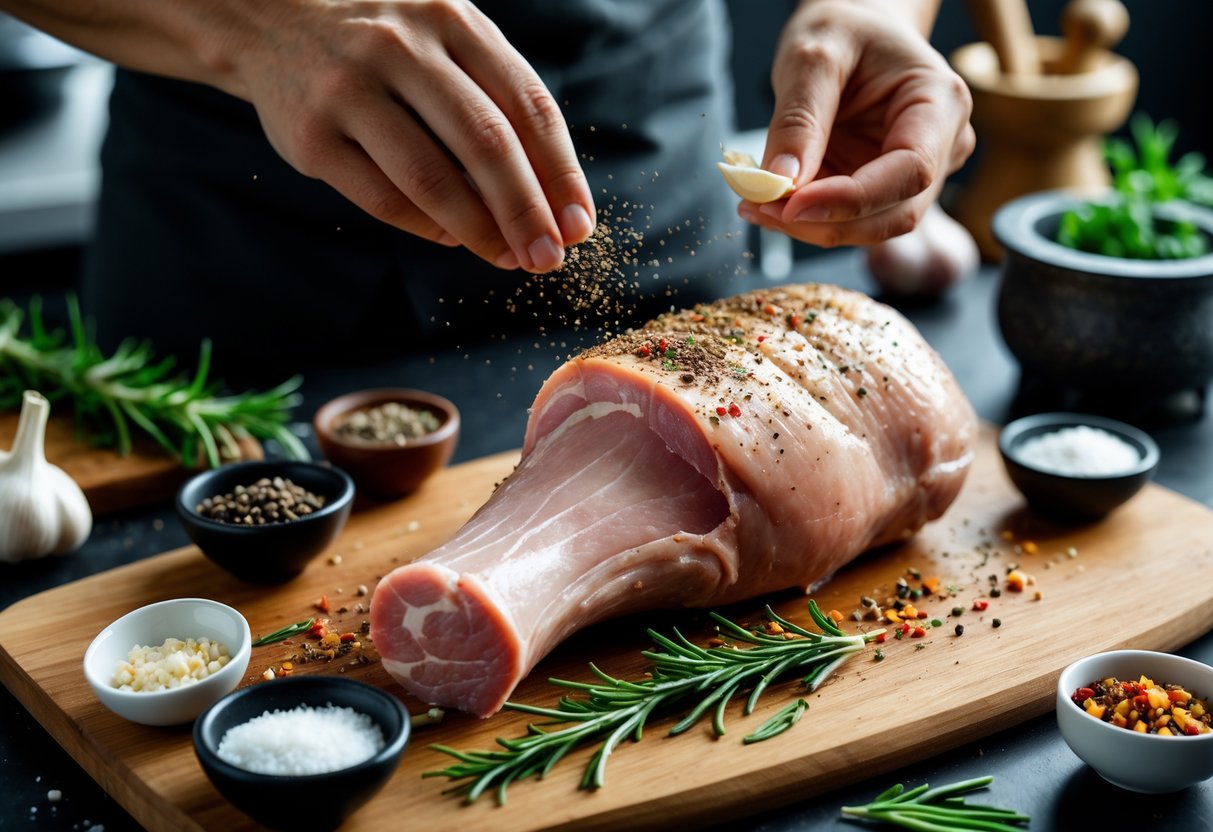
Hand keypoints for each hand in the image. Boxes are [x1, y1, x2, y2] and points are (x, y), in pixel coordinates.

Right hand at [227, 0, 594, 271]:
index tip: (579, 225)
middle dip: (526, 211)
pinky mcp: (311, 136)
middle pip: (485, 143)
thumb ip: (497, 102)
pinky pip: (383, 198)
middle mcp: (401, 48)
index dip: (560, 173)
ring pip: (431, 178)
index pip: (527, 105)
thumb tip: (551, 201)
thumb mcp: (446, 42)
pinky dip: (427, 227)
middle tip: (549, 257)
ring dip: (480, 230)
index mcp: (452, 21)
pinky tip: (454, 238)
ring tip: (508, 258)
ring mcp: (350, 90)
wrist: (271, 21)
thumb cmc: (388, 46)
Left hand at [739, 0, 973, 246]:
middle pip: (893, 212)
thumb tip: (781, 181)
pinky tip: (769, 202)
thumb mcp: (812, 56)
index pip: (911, 171)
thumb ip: (798, 118)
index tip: (791, 205)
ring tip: (755, 204)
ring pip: (869, 226)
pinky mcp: (884, 191)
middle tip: (758, 208)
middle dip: (824, 221)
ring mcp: (916, 175)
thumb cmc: (843, 30)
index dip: (853, 200)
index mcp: (941, 103)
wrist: (852, 31)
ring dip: (810, 226)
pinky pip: (849, 219)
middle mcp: (941, 146)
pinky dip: (807, 219)